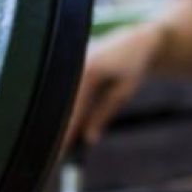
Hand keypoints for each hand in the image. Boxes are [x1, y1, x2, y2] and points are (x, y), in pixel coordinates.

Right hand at [64, 23, 163, 147]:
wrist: (136, 38)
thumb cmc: (134, 65)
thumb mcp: (124, 91)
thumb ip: (105, 113)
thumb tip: (89, 138)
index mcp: (89, 69)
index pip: (74, 107)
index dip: (67, 130)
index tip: (61, 150)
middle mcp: (75, 62)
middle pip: (62, 102)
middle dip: (59, 128)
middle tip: (55, 153)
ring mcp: (70, 60)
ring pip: (61, 96)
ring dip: (60, 118)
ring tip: (57, 142)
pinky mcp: (69, 61)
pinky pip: (65, 88)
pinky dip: (65, 106)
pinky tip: (63, 123)